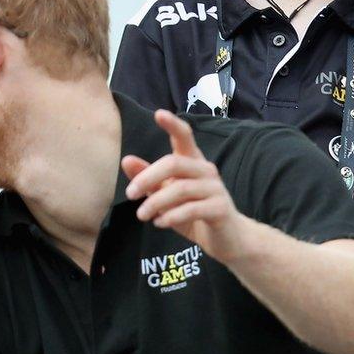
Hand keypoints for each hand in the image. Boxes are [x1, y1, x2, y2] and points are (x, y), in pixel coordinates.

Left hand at [122, 110, 249, 261]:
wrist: (227, 239)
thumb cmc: (193, 213)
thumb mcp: (165, 196)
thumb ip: (147, 179)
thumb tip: (126, 160)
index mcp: (192, 163)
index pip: (185, 137)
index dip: (173, 125)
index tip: (158, 113)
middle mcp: (205, 170)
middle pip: (173, 163)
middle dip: (147, 177)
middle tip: (130, 194)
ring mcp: (215, 189)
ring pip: (181, 188)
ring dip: (155, 202)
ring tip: (142, 215)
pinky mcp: (220, 209)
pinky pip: (192, 209)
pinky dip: (171, 216)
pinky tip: (160, 223)